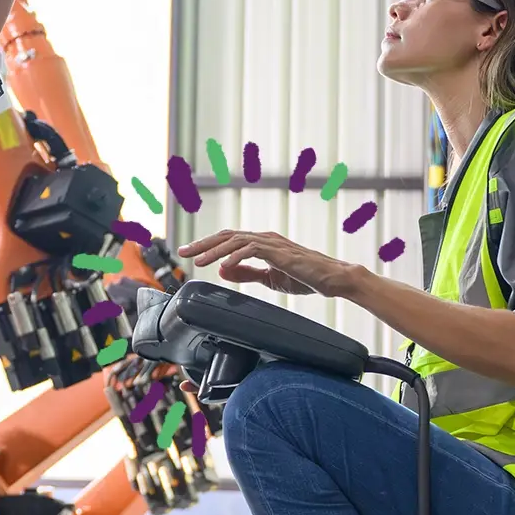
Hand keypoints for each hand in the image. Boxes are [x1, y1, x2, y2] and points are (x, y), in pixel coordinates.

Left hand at [177, 229, 358, 299]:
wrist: (332, 278)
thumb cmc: (306, 276)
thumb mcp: (269, 277)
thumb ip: (247, 273)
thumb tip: (223, 271)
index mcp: (261, 243)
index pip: (228, 240)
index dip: (207, 245)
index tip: (190, 253)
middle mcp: (264, 238)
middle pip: (226, 236)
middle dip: (202, 243)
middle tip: (183, 251)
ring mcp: (272, 243)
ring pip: (235, 241)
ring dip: (214, 250)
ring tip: (198, 260)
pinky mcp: (279, 252)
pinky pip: (252, 250)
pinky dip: (235, 256)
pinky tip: (224, 266)